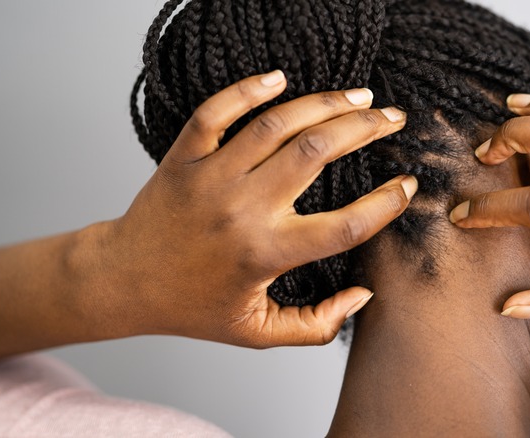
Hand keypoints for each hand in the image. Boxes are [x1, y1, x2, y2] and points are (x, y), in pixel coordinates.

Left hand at [95, 71, 415, 347]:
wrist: (122, 281)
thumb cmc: (192, 308)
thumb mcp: (257, 332)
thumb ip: (316, 325)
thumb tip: (363, 296)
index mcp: (266, 253)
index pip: (344, 226)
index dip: (385, 204)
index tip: (406, 185)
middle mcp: (242, 209)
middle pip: (317, 154)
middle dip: (365, 129)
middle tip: (392, 118)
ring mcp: (211, 177)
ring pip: (277, 126)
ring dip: (325, 104)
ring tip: (358, 96)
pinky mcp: (185, 157)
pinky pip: (217, 112)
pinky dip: (247, 89)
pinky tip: (280, 78)